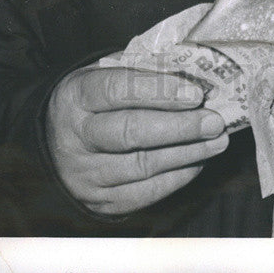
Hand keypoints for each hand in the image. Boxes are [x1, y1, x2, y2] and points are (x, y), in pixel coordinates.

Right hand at [46, 64, 228, 215]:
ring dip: (187, 154)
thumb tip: (194, 72)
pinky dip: (176, 178)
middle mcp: (76, 137)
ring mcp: (85, 174)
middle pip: (130, 133)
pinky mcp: (98, 202)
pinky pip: (143, 194)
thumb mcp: (108, 73)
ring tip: (217, 141)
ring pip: (141, 166)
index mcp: (77, 95)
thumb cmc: (96, 99)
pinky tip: (197, 161)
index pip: (117, 90)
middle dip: (179, 127)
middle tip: (213, 121)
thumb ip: (144, 70)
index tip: (196, 93)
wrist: (56, 143)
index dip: (159, 91)